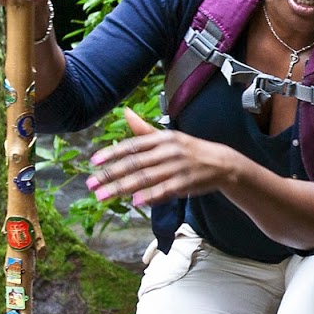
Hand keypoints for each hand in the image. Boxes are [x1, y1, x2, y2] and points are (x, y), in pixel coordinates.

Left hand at [88, 109, 239, 206]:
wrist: (222, 162)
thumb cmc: (189, 150)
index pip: (132, 145)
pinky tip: (135, 201)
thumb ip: (144, 129)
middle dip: (110, 175)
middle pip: (134, 164)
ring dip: (122, 188)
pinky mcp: (185, 183)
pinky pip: (164, 190)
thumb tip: (124, 112)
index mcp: (162, 138)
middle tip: (92, 184)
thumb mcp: (168, 137)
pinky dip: (150, 195)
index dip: (112, 153)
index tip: (93, 162)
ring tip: (103, 196)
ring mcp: (177, 167)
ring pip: (145, 178)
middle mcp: (167, 150)